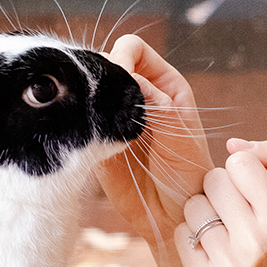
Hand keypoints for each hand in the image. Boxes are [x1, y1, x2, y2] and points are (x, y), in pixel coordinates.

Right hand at [98, 35, 213, 251]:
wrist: (175, 216)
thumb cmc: (189, 175)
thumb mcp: (180, 135)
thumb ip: (156, 102)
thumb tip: (125, 75)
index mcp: (164, 83)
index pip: (133, 49)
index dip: (122, 58)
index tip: (120, 83)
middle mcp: (138, 94)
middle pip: (105, 64)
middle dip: (101, 80)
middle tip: (106, 109)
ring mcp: (114, 116)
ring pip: (88, 90)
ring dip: (87, 101)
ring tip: (98, 126)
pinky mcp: (95, 140)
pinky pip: (78, 120)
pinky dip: (77, 123)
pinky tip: (87, 138)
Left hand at [177, 138, 266, 266]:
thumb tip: (233, 142)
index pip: (240, 162)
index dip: (241, 173)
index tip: (249, 191)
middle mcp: (256, 240)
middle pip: (213, 181)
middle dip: (219, 191)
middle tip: (233, 213)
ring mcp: (229, 263)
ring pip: (193, 206)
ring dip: (203, 214)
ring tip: (223, 232)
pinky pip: (181, 234)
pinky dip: (191, 238)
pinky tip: (211, 251)